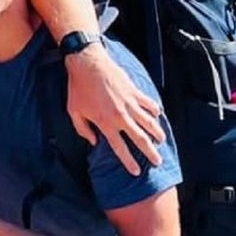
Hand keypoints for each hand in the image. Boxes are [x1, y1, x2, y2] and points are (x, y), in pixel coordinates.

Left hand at [64, 44, 165, 174]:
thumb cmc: (78, 88)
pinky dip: (155, 111)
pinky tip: (157, 116)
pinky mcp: (135, 91)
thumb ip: (83, 129)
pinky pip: (149, 104)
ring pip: (149, 123)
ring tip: (161, 141)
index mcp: (105, 123)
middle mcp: (121, 116)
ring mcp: (130, 103)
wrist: (88, 63)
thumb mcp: (74, 112)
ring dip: (157, 133)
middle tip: (158, 162)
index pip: (120, 148)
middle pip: (140, 139)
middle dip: (150, 152)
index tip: (136, 171)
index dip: (128, 162)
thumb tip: (94, 141)